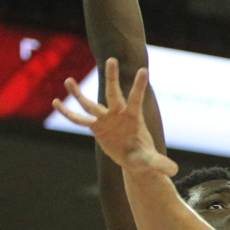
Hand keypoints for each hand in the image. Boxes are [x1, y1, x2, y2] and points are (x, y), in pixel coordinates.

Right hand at [53, 58, 177, 177]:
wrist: (134, 160)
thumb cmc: (144, 157)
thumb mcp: (151, 161)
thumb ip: (159, 163)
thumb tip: (174, 170)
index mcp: (134, 117)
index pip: (136, 99)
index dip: (138, 86)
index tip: (144, 70)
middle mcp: (118, 114)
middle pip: (113, 93)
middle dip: (112, 78)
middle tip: (112, 59)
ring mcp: (106, 119)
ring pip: (89, 104)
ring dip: (78, 93)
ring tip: (68, 80)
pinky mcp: (96, 127)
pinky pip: (79, 120)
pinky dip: (67, 113)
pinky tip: (56, 102)